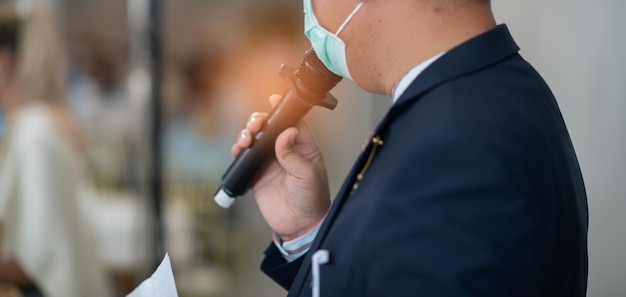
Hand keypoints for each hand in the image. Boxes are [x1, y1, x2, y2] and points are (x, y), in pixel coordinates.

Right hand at [232, 94, 330, 240]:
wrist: (299, 226)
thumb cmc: (312, 200)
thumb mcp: (307, 176)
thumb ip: (294, 155)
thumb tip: (287, 132)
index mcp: (304, 146)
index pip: (293, 121)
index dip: (283, 109)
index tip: (274, 100)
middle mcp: (286, 150)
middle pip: (270, 126)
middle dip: (260, 120)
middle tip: (256, 124)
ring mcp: (270, 161)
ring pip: (255, 139)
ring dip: (247, 133)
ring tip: (246, 138)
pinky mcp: (257, 174)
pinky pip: (245, 158)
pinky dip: (239, 151)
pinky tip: (238, 150)